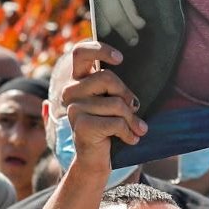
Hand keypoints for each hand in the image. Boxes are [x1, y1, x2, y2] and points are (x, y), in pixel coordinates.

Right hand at [57, 40, 146, 166]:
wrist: (96, 158)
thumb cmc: (109, 125)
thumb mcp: (113, 101)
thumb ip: (115, 86)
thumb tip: (127, 78)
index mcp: (78, 79)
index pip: (81, 52)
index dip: (100, 49)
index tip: (120, 59)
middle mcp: (70, 91)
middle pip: (106, 77)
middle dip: (126, 94)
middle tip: (135, 107)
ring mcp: (73, 108)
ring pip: (116, 103)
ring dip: (132, 118)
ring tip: (137, 128)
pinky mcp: (81, 126)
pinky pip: (115, 123)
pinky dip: (129, 132)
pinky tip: (131, 139)